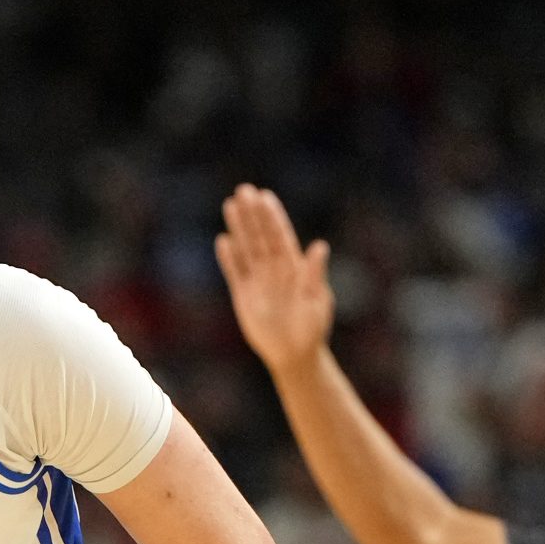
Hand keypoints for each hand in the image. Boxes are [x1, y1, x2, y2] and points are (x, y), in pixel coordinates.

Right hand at [214, 184, 334, 375]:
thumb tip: (320, 247)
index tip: (265, 197)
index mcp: (294, 267)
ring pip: (247, 248)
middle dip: (253, 214)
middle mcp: (275, 269)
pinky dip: (229, 258)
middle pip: (261, 236)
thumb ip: (315, 274)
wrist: (294, 353)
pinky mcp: (244, 295)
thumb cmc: (312, 328)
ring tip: (230, 204)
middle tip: (244, 190)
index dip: (272, 217)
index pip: (280, 236)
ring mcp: (258, 280)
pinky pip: (235, 272)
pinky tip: (223, 240)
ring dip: (239, 228)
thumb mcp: (317, 301)